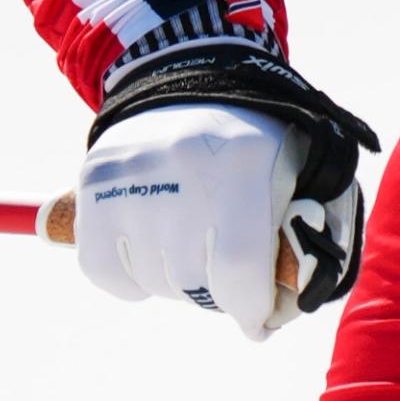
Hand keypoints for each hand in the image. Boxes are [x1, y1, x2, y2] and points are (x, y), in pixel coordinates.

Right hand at [75, 47, 377, 341]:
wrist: (188, 79)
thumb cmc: (253, 145)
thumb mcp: (296, 172)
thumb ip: (304, 238)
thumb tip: (288, 308)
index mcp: (244, 160)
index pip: (240, 267)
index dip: (251, 308)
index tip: (258, 321)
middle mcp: (183, 163)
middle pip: (193, 279)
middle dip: (217, 296)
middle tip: (227, 282)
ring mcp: (132, 173)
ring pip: (152, 280)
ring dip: (176, 283)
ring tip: (192, 249)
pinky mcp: (95, 182)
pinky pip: (105, 270)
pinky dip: (130, 278)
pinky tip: (152, 251)